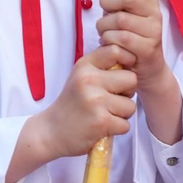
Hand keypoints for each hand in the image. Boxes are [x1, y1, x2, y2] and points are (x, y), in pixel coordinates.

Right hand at [31, 45, 137, 160]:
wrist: (51, 132)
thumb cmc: (71, 105)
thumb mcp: (80, 77)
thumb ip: (102, 67)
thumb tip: (132, 58)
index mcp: (85, 66)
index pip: (116, 50)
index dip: (127, 60)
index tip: (121, 74)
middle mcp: (89, 80)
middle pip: (131, 79)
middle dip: (127, 92)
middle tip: (110, 100)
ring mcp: (96, 100)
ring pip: (130, 105)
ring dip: (122, 114)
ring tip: (104, 114)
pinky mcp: (101, 121)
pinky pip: (126, 124)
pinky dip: (117, 129)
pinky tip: (102, 127)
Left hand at [98, 0, 170, 93]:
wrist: (144, 69)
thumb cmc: (129, 35)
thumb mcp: (118, 10)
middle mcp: (154, 12)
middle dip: (108, 3)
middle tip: (104, 13)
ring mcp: (153, 31)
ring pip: (120, 21)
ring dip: (104, 27)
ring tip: (105, 33)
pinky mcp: (148, 49)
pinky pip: (121, 39)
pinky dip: (108, 41)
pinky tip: (110, 44)